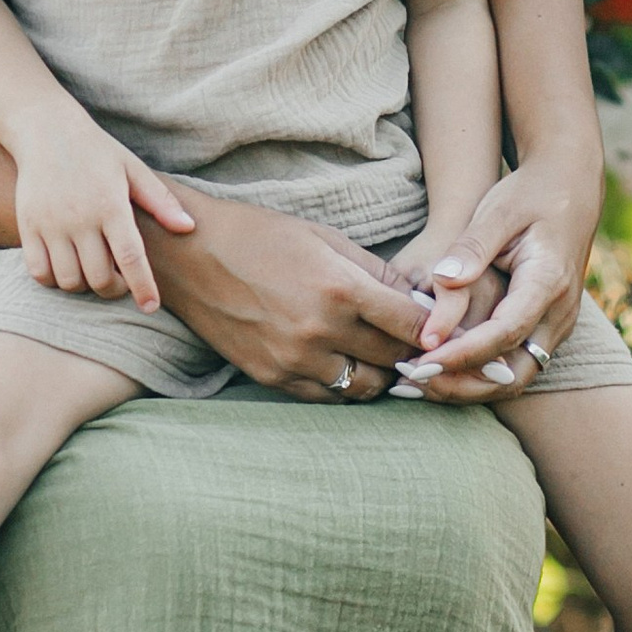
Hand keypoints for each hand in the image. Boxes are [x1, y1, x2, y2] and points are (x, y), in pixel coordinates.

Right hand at [13, 117, 195, 305]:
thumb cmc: (96, 151)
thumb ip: (160, 201)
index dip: (142, 287)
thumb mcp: (132, 169)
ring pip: (68, 280)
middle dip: (114, 289)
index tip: (150, 306)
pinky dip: (52, 279)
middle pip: (99, 278)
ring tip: (91, 271)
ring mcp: (51, 224)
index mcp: (111, 205)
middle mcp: (80, 218)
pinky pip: (38, 272)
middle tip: (119, 280)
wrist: (46, 130)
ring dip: (83, 286)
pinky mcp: (27, 226)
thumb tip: (189, 228)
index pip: (131, 257)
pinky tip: (64, 267)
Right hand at [142, 188, 433, 397]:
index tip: (443, 329)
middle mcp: (319, 330)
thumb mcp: (325, 240)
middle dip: (412, 353)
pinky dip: (343, 384)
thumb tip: (421, 302)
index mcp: (339, 288)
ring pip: (364, 388)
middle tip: (418, 344)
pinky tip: (343, 362)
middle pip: (394, 360)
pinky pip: (326, 396)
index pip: (412, 325)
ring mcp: (293, 359)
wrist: (188, 256)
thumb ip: (376, 274)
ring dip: (379, 374)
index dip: (434, 330)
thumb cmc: (260, 236)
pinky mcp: (270, 376)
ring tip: (379, 355)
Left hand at [392, 149, 598, 401]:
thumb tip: (442, 280)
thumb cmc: (530, 195)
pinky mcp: (546, 330)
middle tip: (412, 380)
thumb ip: (471, 247)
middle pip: (514, 373)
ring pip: (514, 378)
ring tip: (415, 382)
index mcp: (548, 281)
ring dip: (467, 387)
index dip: (462, 353)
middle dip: (463, 386)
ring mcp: (557, 326)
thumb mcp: (499, 210)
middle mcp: (560, 313)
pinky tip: (438, 371)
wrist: (569, 187)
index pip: (504, 333)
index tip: (420, 359)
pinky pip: (514, 366)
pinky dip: (478, 375)